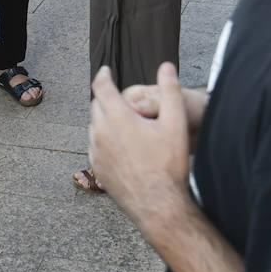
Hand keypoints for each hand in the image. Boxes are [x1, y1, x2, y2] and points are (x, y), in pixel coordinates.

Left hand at [89, 64, 191, 242]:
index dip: (103, 75)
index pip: (101, 87)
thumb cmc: (168, 165)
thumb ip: (170, 91)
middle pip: (96, 106)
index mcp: (117, 118)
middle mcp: (100, 133)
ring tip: (122, 122)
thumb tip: (167, 66)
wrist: (158, 205)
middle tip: (118, 97)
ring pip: (94, 127)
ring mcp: (96, 152)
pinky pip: (95, 147)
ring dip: (104, 120)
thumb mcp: (176, 124)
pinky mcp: (97, 169)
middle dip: (105, 97)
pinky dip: (103, 140)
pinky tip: (119, 146)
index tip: (105, 70)